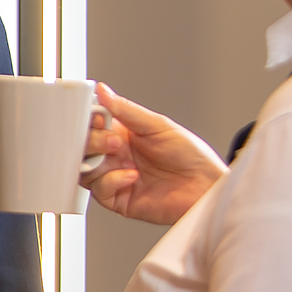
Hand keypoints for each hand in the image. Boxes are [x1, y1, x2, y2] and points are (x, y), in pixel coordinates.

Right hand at [85, 83, 225, 226]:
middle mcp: (117, 157)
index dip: (89, 122)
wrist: (207, 187)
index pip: (93, 127)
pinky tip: (131, 175)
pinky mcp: (119, 200)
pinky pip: (100, 190)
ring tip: (119, 155)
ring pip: (85, 170)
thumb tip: (104, 91)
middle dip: (92, 141)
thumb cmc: (192, 157)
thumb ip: (126, 110)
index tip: (96, 117)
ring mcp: (116, 178)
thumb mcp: (159, 126)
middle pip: (84, 148)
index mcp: (123, 135)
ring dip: (97, 161)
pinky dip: (111, 181)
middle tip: (112, 140)